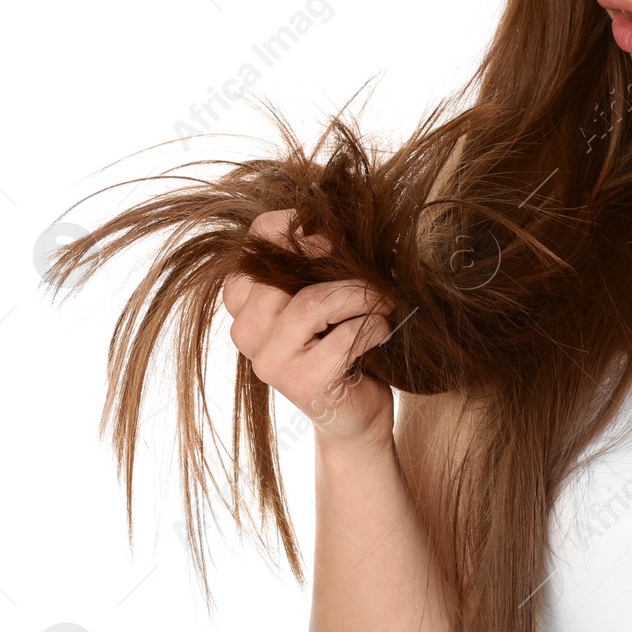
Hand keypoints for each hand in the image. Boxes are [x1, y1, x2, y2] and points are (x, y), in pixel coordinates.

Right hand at [222, 210, 398, 448]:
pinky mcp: (299, 384)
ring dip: (360, 295)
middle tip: (373, 274)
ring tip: (384, 301)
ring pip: (310, 302)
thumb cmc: (344, 341)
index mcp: (247, 301)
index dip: (294, 224)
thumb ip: (320, 261)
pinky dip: (371, 327)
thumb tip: (337, 221)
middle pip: (282, 273)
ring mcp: (269, 360)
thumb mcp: (328, 293)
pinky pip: (340, 339)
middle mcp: (248, 331)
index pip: (255, 241)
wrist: (356, 410)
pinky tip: (381, 331)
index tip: (333, 231)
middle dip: (338, 265)